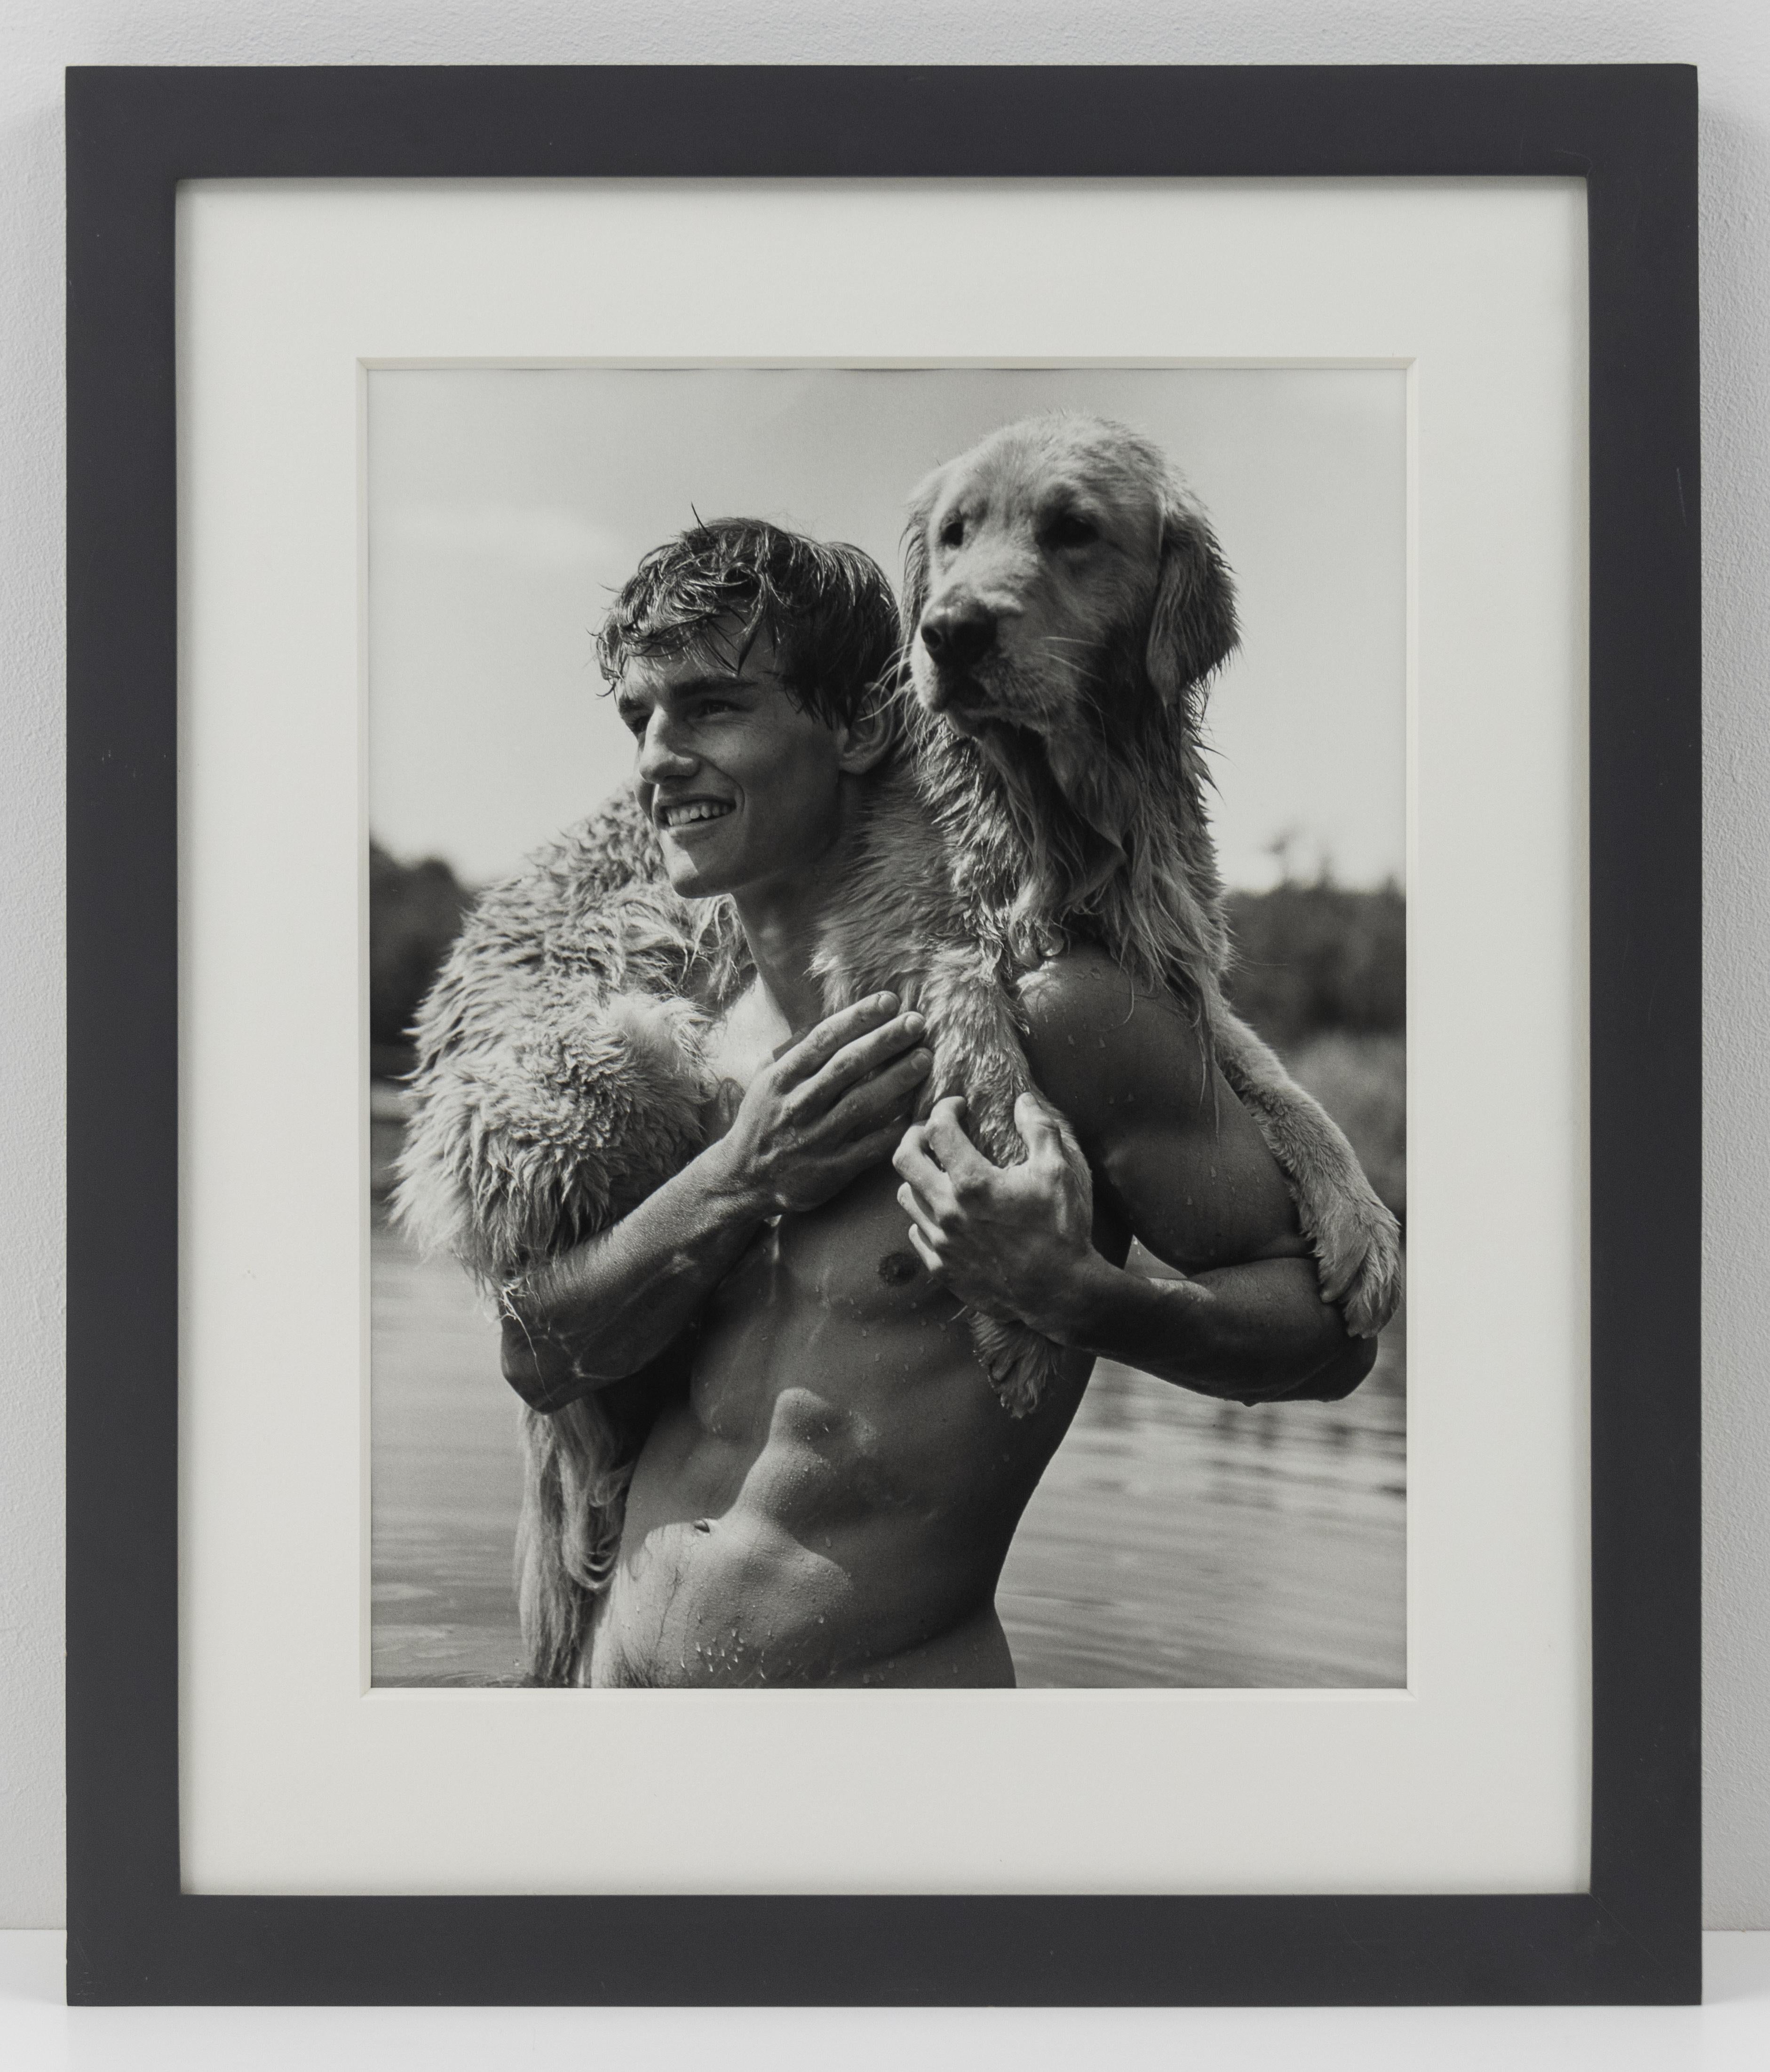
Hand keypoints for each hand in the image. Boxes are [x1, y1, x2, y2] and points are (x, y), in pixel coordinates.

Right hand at [715, 993, 931, 1215]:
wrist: (743, 1179)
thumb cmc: (762, 1121)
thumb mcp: (766, 1080)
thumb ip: (794, 1051)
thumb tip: (826, 1018)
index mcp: (782, 1078)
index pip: (824, 1039)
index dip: (858, 1017)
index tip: (889, 1001)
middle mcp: (798, 1105)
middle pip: (847, 1066)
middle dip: (884, 1040)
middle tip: (917, 1022)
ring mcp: (815, 1138)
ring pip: (862, 1103)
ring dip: (897, 1079)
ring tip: (924, 1058)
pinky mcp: (831, 1170)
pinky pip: (870, 1147)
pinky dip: (894, 1129)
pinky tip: (918, 1112)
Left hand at [892, 1091, 1100, 1334]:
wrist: (1061, 1292)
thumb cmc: (1061, 1229)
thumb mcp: (1059, 1171)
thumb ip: (1039, 1129)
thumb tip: (1023, 1100)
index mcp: (973, 1183)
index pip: (938, 1130)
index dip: (945, 1109)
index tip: (958, 1107)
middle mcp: (947, 1211)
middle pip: (904, 1160)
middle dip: (915, 1136)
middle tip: (932, 1132)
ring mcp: (941, 1243)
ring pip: (907, 1197)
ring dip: (917, 1178)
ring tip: (938, 1172)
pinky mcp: (942, 1269)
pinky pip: (917, 1232)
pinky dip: (924, 1216)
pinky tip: (945, 1212)